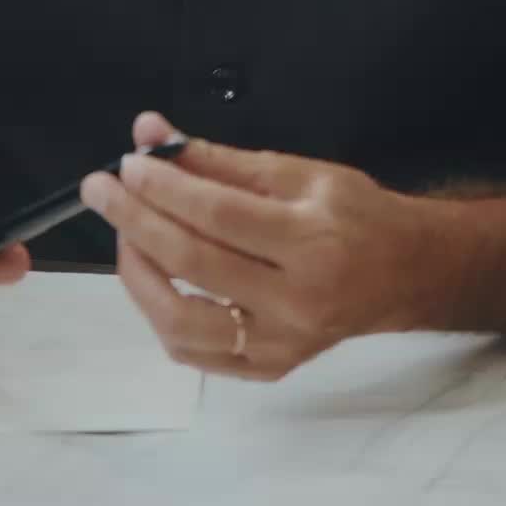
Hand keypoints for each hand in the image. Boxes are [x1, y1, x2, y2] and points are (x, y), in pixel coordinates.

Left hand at [80, 111, 429, 380]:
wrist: (404, 275)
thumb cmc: (355, 213)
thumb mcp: (299, 172)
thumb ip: (220, 160)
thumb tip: (153, 134)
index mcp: (311, 241)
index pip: (218, 214)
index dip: (165, 187)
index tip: (128, 161)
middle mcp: (295, 302)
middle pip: (194, 264)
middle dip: (136, 221)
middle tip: (100, 189)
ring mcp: (279, 346)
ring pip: (181, 321)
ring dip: (139, 274)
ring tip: (126, 235)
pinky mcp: (268, 371)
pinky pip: (193, 352)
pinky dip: (160, 314)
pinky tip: (153, 277)